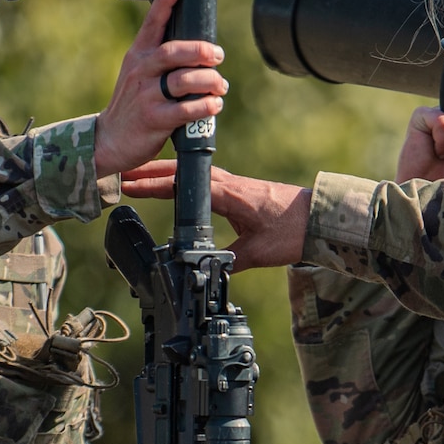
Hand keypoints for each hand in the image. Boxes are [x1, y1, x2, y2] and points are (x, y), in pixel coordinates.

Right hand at [94, 0, 228, 177]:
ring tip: (220, 86)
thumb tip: (197, 47)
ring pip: (184, 80)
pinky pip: (185, 110)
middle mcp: (141, 71)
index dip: (165, 2)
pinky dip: (205, 106)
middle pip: (174, 52)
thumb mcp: (138, 73)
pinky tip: (214, 105)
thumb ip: (159, 59)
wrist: (110, 139)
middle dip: (201, 51)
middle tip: (217, 56)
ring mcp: (146, 96)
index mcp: (138, 55)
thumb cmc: (133, 103)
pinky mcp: (154, 120)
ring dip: (209, 81)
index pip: (151, 24)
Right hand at [120, 161, 311, 268]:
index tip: (130, 187)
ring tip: (138, 176)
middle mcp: (228, 184)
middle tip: (122, 175)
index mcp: (228, 195)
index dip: (153, 186)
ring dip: (164, 173)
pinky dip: (183, 179)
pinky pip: (203, 180)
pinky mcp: (238, 189)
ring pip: (191, 174)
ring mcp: (233, 184)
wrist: (321, 219)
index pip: (182, 186)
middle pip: (180, 173)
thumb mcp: (258, 253)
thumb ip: (229, 260)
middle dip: (149, 174)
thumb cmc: (292, 232)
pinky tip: (173, 184)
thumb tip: (206, 269)